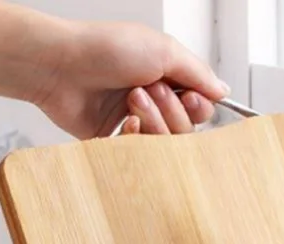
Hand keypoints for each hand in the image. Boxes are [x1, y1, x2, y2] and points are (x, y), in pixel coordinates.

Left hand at [33, 21, 228, 138]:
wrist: (60, 66)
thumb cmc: (105, 49)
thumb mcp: (162, 49)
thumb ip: (197, 72)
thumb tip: (223, 91)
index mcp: (167, 77)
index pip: (200, 106)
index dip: (199, 106)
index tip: (190, 96)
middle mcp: (154, 102)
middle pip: (185, 129)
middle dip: (172, 111)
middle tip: (150, 89)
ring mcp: (135, 123)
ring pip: (165, 144)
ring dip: (153, 121)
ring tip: (131, 99)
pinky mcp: (116, 143)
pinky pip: (141, 155)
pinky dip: (136, 137)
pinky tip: (123, 122)